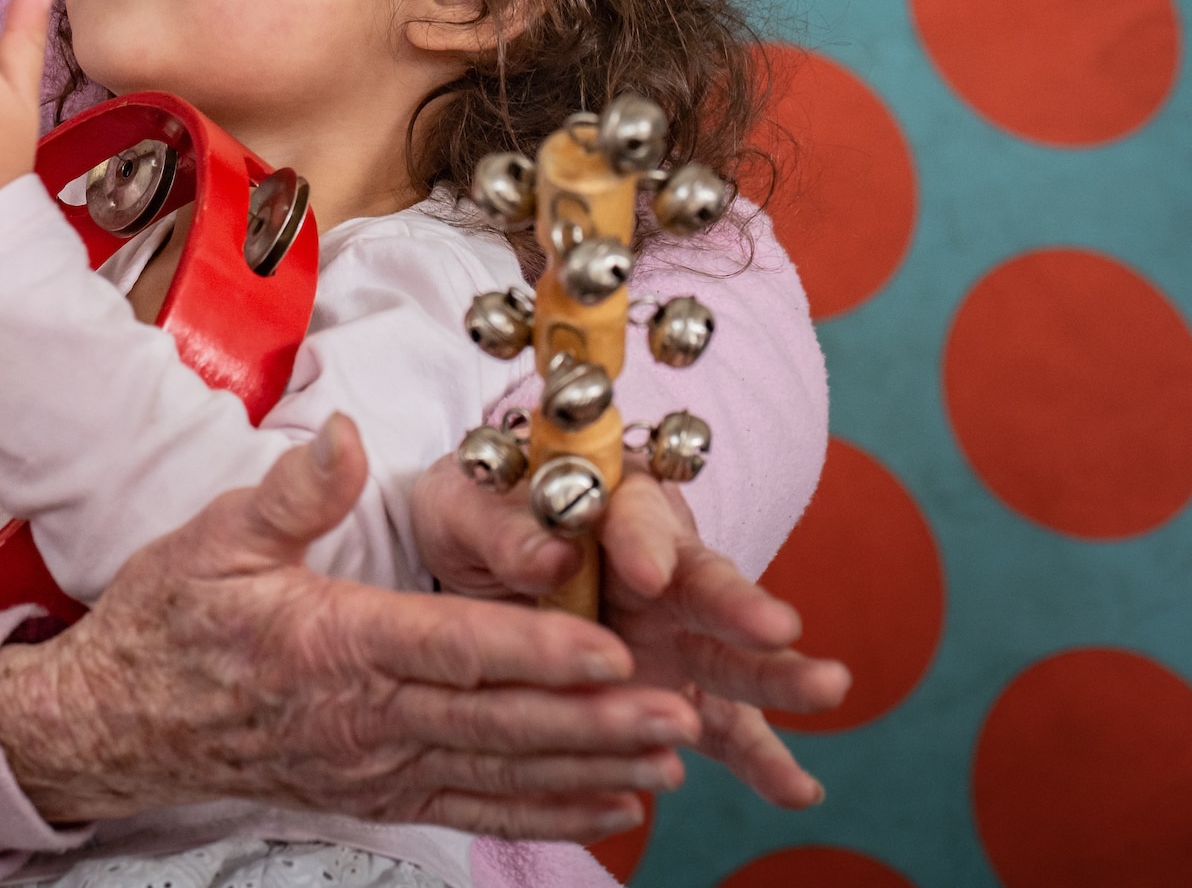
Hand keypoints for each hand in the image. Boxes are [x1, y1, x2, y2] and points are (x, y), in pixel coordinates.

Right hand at [0, 416, 696, 840]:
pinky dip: (544, 809)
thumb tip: (344, 434)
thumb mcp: (215, 535)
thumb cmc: (169, 619)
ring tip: (671, 755)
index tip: (611, 650)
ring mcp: (371, 765)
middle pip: (497, 721)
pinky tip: (607, 804)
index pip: (453, 649)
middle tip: (680, 711)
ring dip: (588, 765)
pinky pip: (472, 807)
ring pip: (498, 770)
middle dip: (595, 719)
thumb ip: (292, 490)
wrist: (116, 720)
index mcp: (331, 641)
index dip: (537, 652)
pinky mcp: (373, 792)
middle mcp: (362, 715)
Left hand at [411, 454, 849, 809]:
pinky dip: (760, 759)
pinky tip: (798, 790)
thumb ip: (501, 531)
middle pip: (705, 582)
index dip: (642, 543)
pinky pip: (723, 726)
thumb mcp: (463, 512)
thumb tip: (549, 557)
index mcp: (608, 501)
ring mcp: (672, 633)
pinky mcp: (671, 689)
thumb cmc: (474, 521)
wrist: (470, 574)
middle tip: (775, 628)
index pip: (633, 517)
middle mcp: (656, 565)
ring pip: (732, 654)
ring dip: (778, 675)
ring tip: (828, 687)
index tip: (646, 573)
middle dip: (739, 606)